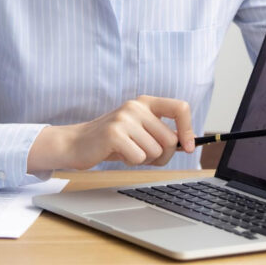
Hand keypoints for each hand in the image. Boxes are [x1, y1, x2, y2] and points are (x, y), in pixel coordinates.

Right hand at [28, 96, 194, 172]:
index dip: (188, 130)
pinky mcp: (114, 133)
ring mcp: (124, 118)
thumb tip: (188, 142)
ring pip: (156, 151)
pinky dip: (132, 162)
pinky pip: (139, 157)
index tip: (188, 147)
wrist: (77, 143)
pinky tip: (119, 154)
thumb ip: (161, 133)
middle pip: (170, 139)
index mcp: (145, 102)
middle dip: (162, 155)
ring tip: (128, 152)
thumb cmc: (112, 141)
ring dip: (144, 159)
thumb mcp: (139, 130)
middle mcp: (136, 106)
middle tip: (144, 155)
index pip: (180, 108)